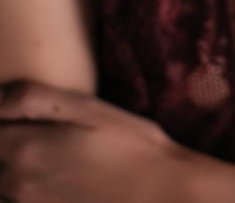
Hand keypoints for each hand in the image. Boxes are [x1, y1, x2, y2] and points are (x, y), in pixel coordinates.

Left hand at [0, 79, 184, 202]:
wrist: (160, 193)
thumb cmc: (130, 145)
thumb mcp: (88, 108)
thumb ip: (33, 99)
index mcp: (26, 149)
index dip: (4, 120)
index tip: (17, 115)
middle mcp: (20, 184)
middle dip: (7, 142)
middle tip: (46, 131)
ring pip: (5, 188)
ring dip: (13, 170)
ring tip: (48, 154)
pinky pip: (20, 202)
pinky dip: (24, 191)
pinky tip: (54, 179)